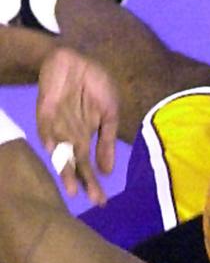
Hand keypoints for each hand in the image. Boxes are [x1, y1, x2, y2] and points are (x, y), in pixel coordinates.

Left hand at [36, 47, 119, 204]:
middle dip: (84, 182)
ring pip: (60, 151)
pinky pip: (46, 126)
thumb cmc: (95, 86)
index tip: (102, 202)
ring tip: (73, 189)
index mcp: (85, 137)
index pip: (87, 165)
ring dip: (66, 170)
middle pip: (75, 164)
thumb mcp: (109, 115)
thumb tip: (108, 171)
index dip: (93, 182)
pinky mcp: (46, 109)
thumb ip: (108, 142)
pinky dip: (49, 137)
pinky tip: (53, 151)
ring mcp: (57, 123)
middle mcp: (70, 134)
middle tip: (94, 201)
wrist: (78, 60)